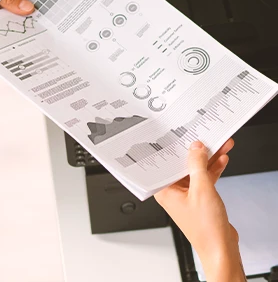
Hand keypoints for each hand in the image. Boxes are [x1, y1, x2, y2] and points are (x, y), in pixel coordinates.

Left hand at [155, 140, 245, 281]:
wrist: (221, 249)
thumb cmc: (205, 229)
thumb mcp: (201, 189)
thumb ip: (197, 165)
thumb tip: (195, 148)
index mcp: (164, 190)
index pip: (166, 162)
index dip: (175, 148)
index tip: (183, 135)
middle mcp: (172, 191)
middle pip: (183, 164)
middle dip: (197, 152)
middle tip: (206, 138)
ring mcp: (186, 194)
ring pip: (196, 170)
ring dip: (208, 159)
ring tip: (220, 145)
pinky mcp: (198, 197)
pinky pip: (204, 178)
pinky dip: (213, 169)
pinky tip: (221, 159)